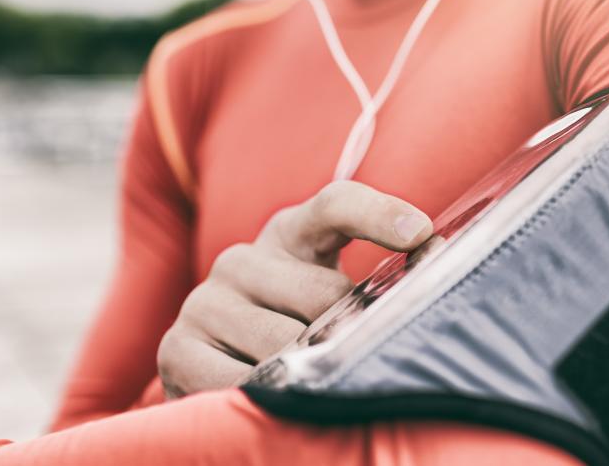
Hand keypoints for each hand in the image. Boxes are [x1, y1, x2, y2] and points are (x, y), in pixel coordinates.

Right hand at [157, 180, 433, 398]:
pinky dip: (267, 399)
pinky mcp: (177, 350)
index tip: (421, 233)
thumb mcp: (333, 298)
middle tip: (357, 357)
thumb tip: (431, 274)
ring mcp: (204, 303)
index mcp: (290, 235)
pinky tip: (272, 402)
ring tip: (315, 384)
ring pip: (285, 343)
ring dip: (308, 371)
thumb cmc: (294, 332)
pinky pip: (241, 382)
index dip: (379, 213)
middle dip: (348, 331)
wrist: (212, 373)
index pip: (336, 205)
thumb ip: (377, 284)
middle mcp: (240, 260)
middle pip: (323, 294)